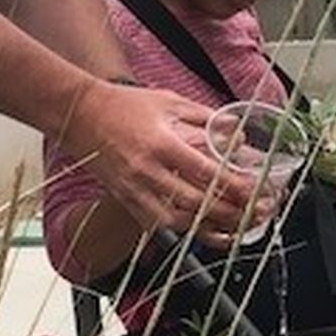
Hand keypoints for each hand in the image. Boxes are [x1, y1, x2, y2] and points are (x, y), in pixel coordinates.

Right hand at [61, 80, 266, 243]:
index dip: (233, 187)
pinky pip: (158, 225)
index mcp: (162, 144)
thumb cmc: (125, 105)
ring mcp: (135, 189)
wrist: (80, 115)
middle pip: (196, 203)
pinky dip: (183, 231)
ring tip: (236, 229)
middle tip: (255, 215)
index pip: (205, 173)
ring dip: (209, 229)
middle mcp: (149, 171)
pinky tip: (204, 232)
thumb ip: (205, 119)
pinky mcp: (126, 200)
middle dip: (230, 213)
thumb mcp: (169, 102)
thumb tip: (236, 133)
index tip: (255, 193)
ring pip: (178, 221)